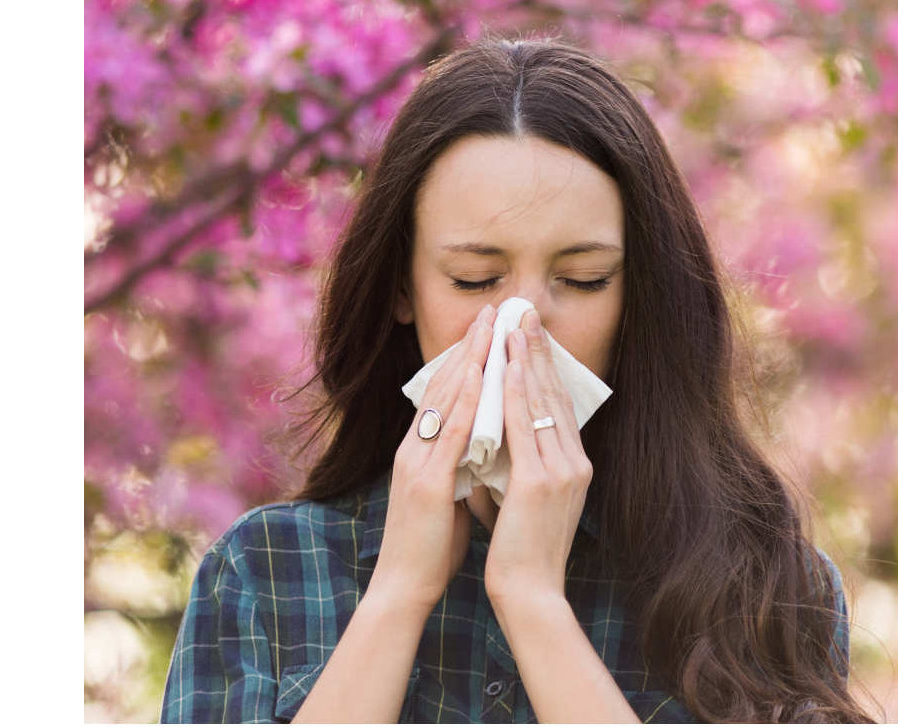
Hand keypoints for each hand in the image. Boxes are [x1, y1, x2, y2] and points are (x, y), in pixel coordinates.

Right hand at [370, 303, 496, 613]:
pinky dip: (466, 402)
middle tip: (492, 311)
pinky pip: (450, 434)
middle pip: (442, 385)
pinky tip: (481, 379)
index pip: (444, 394)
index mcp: (420, 451)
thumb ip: (460, 466)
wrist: (405, 587)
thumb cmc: (431, 546)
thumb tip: (484, 447)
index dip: (466, 359)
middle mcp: (413, 448)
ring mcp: (417, 462)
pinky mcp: (426, 483)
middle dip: (469, 346)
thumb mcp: (449, 494)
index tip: (488, 329)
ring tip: (490, 328)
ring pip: (444, 400)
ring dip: (469, 361)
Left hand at [483, 307, 592, 604]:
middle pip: (554, 394)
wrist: (530, 592)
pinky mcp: (541, 482)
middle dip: (537, 351)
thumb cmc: (522, 551)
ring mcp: (562, 471)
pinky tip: (505, 366)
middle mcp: (575, 463)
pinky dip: (514, 392)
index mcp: (574, 467)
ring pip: (540, 402)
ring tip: (514, 325)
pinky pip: (524, 426)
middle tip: (524, 312)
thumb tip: (494, 445)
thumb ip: (516, 468)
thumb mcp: (525, 500)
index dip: (543, 367)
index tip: (529, 335)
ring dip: (525, 360)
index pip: (557, 405)